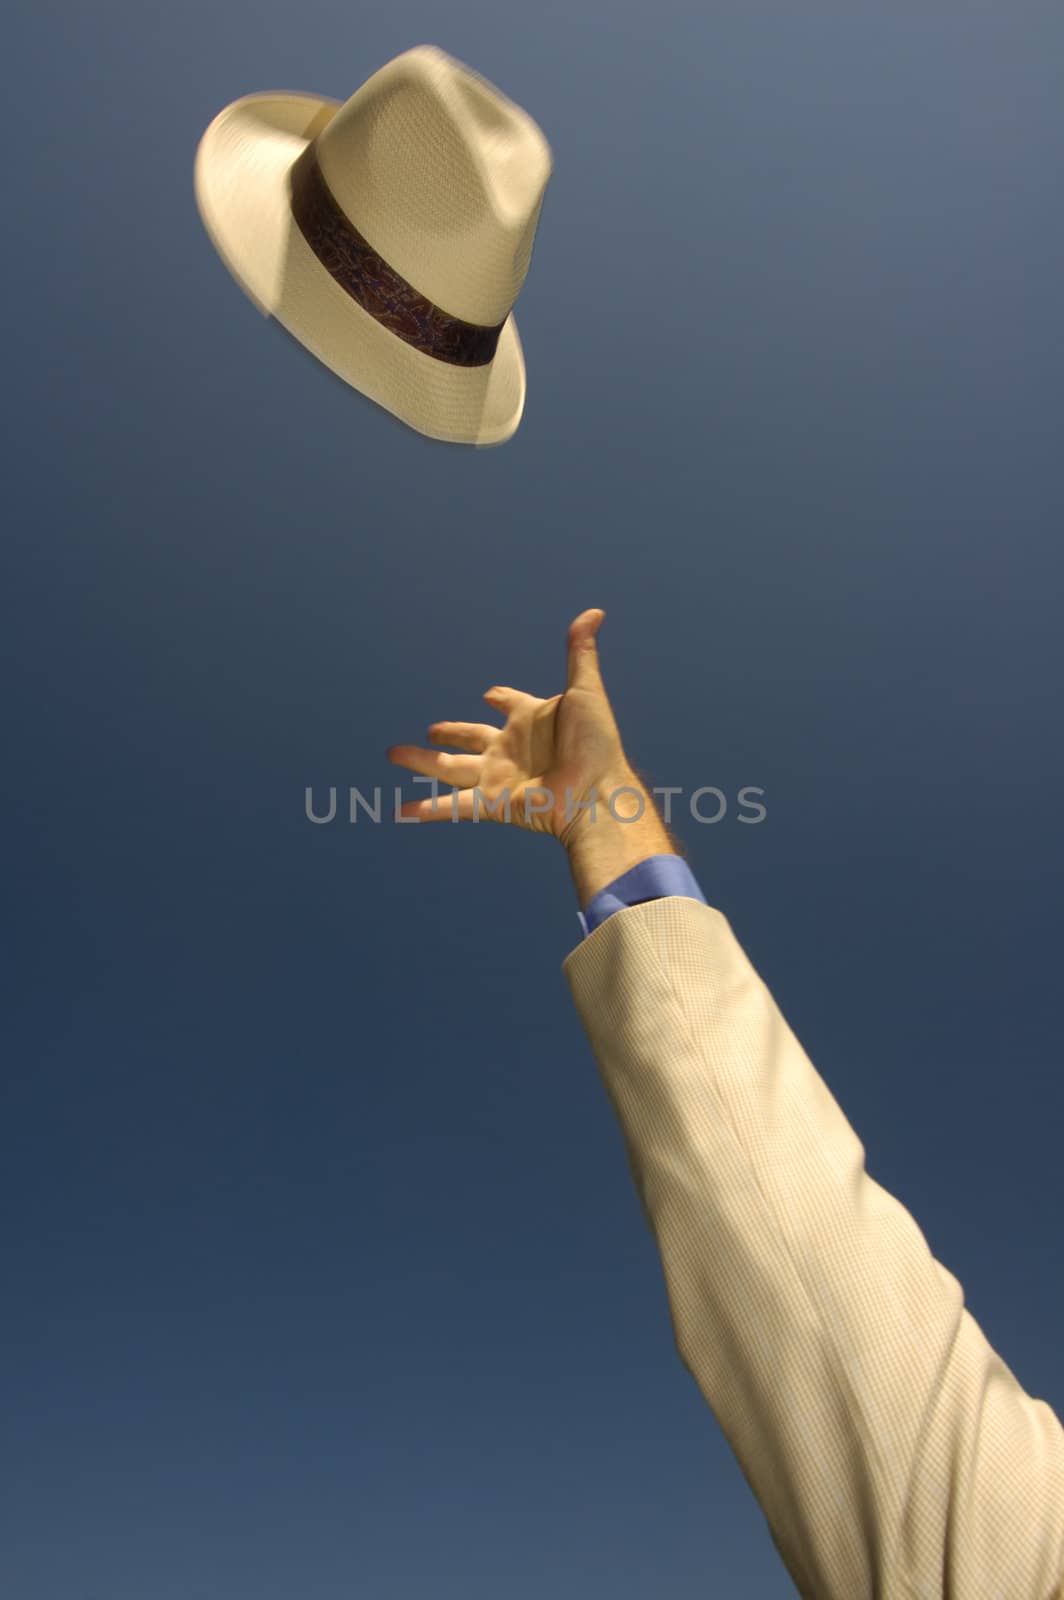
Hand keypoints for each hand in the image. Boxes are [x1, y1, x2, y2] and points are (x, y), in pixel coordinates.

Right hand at [386, 609, 678, 903]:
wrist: (596, 795)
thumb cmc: (596, 745)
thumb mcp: (585, 692)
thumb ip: (580, 653)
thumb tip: (595, 611)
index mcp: (531, 721)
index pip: (510, 704)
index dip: (501, 698)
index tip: (490, 695)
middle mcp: (511, 749)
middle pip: (470, 737)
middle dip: (449, 733)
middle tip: (432, 729)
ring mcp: (498, 777)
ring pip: (449, 768)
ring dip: (420, 761)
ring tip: (393, 754)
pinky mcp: (492, 803)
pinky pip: (452, 806)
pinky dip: (426, 809)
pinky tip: (401, 810)